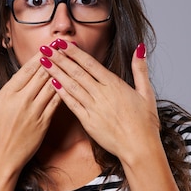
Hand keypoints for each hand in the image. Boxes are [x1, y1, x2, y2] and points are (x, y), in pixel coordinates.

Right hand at [0, 53, 60, 175]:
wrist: (2, 161)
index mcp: (7, 95)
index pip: (26, 70)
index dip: (39, 56)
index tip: (48, 45)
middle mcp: (22, 101)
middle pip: (41, 75)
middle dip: (53, 59)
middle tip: (63, 46)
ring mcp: (35, 112)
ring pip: (51, 86)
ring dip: (61, 71)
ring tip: (70, 59)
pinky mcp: (44, 123)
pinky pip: (56, 103)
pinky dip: (63, 90)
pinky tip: (70, 81)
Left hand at [40, 42, 160, 163]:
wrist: (139, 147)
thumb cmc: (145, 123)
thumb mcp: (146, 92)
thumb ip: (140, 69)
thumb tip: (139, 48)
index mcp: (115, 84)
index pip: (90, 63)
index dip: (74, 52)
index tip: (62, 43)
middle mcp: (102, 94)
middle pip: (77, 72)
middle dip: (60, 59)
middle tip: (45, 48)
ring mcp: (93, 108)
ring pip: (71, 86)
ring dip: (56, 72)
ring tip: (44, 62)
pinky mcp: (88, 122)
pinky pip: (72, 104)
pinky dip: (61, 93)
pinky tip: (52, 84)